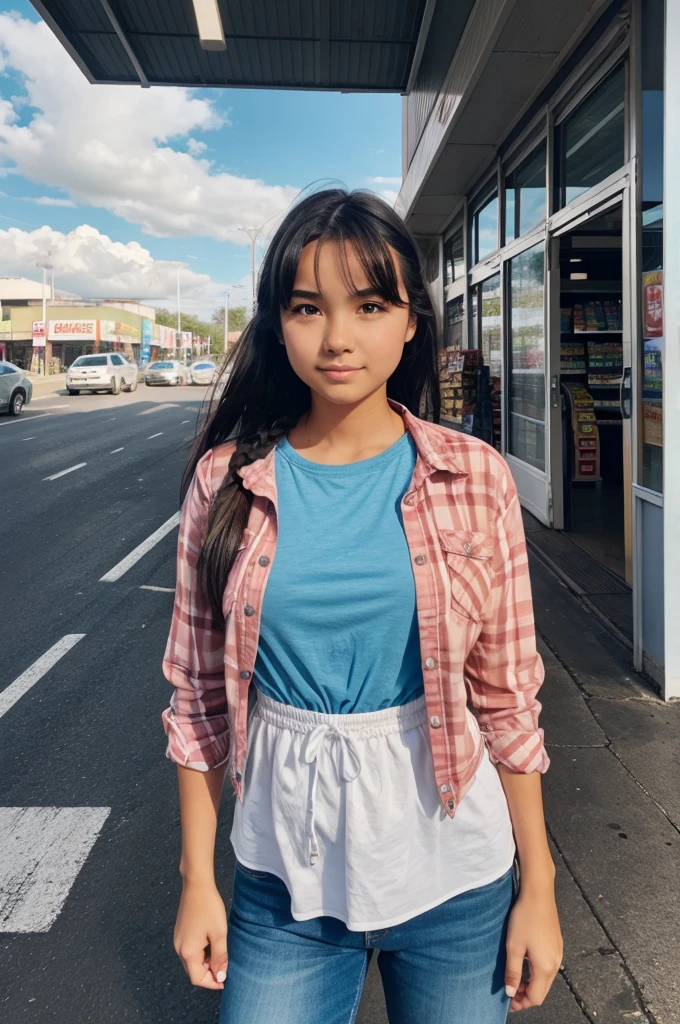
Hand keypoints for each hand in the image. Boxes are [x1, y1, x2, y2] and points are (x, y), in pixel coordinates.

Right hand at [174, 878, 227, 988]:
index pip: (197, 978)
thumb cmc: (209, 908)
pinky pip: (190, 950)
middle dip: (209, 973)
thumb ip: (220, 957)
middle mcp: (179, 948)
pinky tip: (212, 942)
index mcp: (187, 952)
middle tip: (225, 965)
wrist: (197, 885)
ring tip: (220, 952)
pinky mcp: (180, 932)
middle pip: (193, 971)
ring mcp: (178, 939)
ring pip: (192, 960)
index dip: (212, 982)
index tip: (225, 980)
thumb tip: (220, 976)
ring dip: (206, 962)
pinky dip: (201, 952)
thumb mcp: (219, 934)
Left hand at [505, 887, 562, 1011]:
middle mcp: (555, 963)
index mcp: (545, 967)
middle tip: (510, 992)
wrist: (539, 893)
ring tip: (516, 978)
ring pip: (546, 979)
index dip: (521, 1003)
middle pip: (543, 991)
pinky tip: (526, 964)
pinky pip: (549, 967)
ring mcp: (558, 953)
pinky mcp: (557, 944)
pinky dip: (537, 973)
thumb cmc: (524, 918)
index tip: (508, 1002)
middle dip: (527, 995)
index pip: (535, 997)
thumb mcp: (514, 946)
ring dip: (532, 984)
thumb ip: (513, 972)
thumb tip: (511, 993)